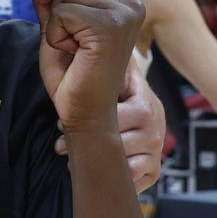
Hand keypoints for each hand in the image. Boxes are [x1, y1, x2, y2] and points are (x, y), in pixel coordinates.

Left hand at [33, 0, 146, 135]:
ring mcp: (125, 13)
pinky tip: (76, 54)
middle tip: (76, 45)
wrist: (83, 113)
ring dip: (57, 25)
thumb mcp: (52, 24)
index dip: (60, 5)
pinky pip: (61, 12)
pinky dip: (57, 36)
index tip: (77, 35)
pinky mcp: (111, 26)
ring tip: (77, 50)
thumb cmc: (70, 73)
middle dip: (58, 12)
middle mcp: (131, 3)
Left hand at [56, 59, 164, 190]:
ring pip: (120, 161)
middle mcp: (155, 124)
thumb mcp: (114, 76)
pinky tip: (96, 169)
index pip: (114, 115)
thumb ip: (104, 63)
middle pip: (113, 141)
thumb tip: (76, 39)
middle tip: (59, 144)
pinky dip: (111, 177)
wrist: (145, 114)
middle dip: (83, 142)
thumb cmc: (120, 94)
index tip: (61, 123)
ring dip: (93, 161)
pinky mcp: (155, 170)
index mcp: (144, 100)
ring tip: (71, 156)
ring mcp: (157, 147)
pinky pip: (132, 178)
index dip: (82, 120)